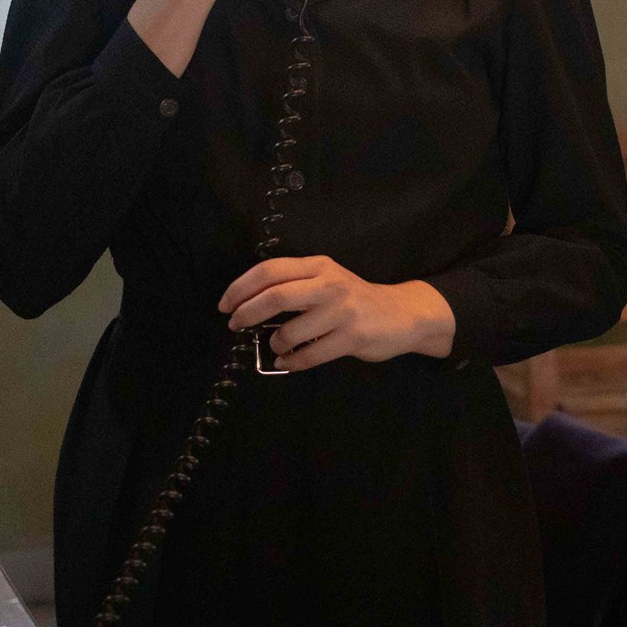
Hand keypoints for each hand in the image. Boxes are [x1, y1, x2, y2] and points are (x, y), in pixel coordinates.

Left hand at [219, 257, 456, 370]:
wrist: (401, 313)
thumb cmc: (353, 298)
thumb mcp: (326, 279)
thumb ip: (294, 283)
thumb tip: (248, 301)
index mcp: (319, 265)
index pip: (270, 270)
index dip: (241, 288)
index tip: (226, 304)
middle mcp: (330, 284)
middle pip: (275, 296)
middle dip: (247, 313)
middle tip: (235, 324)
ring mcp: (342, 312)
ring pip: (290, 331)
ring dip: (274, 342)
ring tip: (275, 345)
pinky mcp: (352, 338)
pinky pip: (309, 355)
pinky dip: (291, 361)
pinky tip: (287, 361)